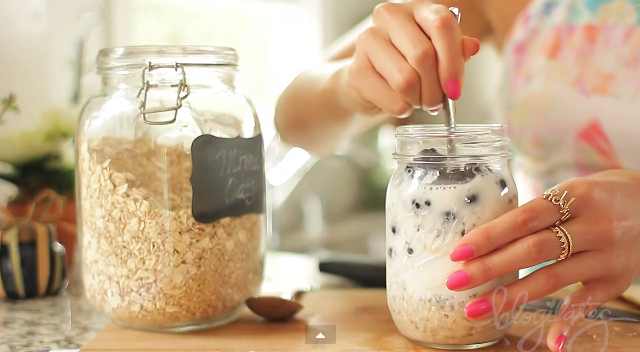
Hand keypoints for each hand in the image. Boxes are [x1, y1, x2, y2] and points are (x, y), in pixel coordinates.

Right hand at [345, 0, 479, 117]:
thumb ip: (455, 49)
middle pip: (423, 56)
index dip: (453, 61)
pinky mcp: (356, 70)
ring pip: (406, 81)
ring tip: (418, 101)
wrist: (369, 79)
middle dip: (435, 89)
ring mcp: (368, 41)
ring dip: (419, 100)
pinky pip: (392, 99)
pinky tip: (401, 103)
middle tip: (437, 102)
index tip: (456, 89)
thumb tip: (471, 47)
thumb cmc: (407, 63)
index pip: (442, 25)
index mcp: (416, 9)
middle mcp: (389, 17)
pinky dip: (403, 109)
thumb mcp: (437, 53)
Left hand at [445, 169, 639, 351]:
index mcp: (574, 196)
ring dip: (510, 296)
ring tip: (476, 308)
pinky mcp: (616, 280)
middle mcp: (592, 226)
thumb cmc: (594, 198)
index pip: (523, 219)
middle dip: (489, 268)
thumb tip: (481, 239)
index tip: (458, 253)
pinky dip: (568, 322)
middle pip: (532, 250)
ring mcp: (606, 255)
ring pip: (552, 279)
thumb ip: (533, 214)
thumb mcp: (569, 191)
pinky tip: (550, 341)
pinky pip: (587, 303)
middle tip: (455, 281)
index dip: (489, 236)